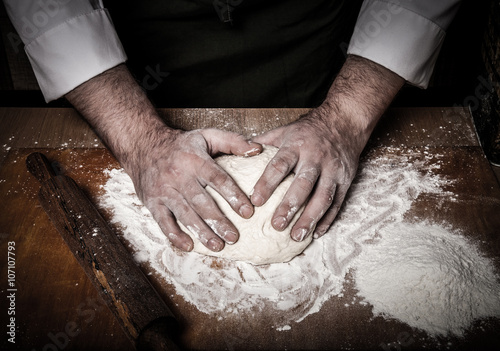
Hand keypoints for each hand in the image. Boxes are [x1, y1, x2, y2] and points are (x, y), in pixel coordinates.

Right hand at [65, 64, 262, 251]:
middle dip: (219, 221)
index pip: (218, 179)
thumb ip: (234, 142)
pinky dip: (174, 235)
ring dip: (201, 232)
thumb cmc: (181, 144)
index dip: (233, 196)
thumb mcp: (207, 136)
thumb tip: (258, 150)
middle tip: (234, 237)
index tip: (248, 212)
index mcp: (195, 160)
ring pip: (185, 214)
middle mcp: (179, 175)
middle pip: (202, 201)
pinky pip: (163, 221)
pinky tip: (189, 245)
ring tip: (218, 246)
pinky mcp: (152, 201)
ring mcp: (164, 190)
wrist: (143, 145)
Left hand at [251, 108, 361, 241]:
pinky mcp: (346, 180)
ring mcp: (333, 170)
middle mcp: (315, 158)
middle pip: (303, 184)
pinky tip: (316, 233)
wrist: (344, 122)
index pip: (280, 165)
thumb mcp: (284, 131)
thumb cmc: (308, 130)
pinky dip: (328, 219)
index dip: (267, 183)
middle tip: (276, 225)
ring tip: (296, 236)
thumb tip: (235, 154)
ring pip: (323, 197)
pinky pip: (338, 202)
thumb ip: (262, 144)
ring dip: (310, 218)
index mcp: (296, 145)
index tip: (255, 201)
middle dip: (290, 205)